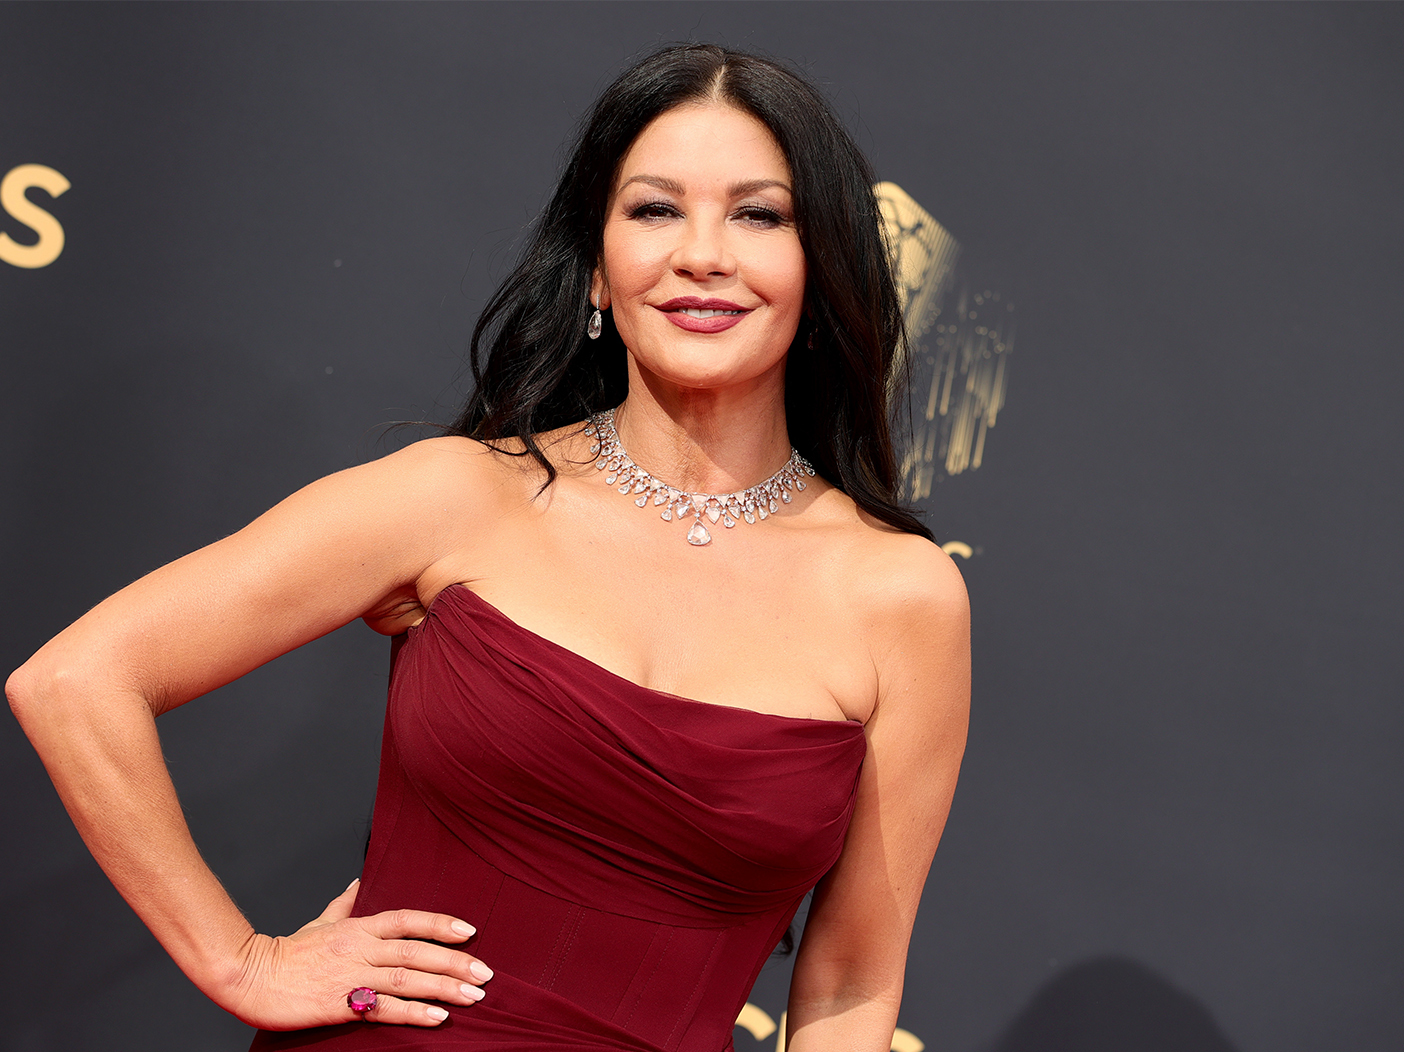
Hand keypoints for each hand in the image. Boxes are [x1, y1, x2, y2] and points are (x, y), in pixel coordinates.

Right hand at [224, 880, 492, 1029]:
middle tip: (486, 973)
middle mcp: (360, 947)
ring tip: (473, 996)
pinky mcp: (339, 1003)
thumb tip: (360, 879)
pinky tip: (437, 1017)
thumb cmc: (287, 951)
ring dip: (443, 987)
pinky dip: (413, 1012)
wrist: (249, 975)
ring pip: (406, 978)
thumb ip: (345, 902)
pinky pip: (383, 1008)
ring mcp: (351, 974)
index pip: (408, 919)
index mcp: (358, 926)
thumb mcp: (321, 920)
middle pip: (416, 951)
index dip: (440, 923)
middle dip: (454, 962)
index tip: (470, 931)